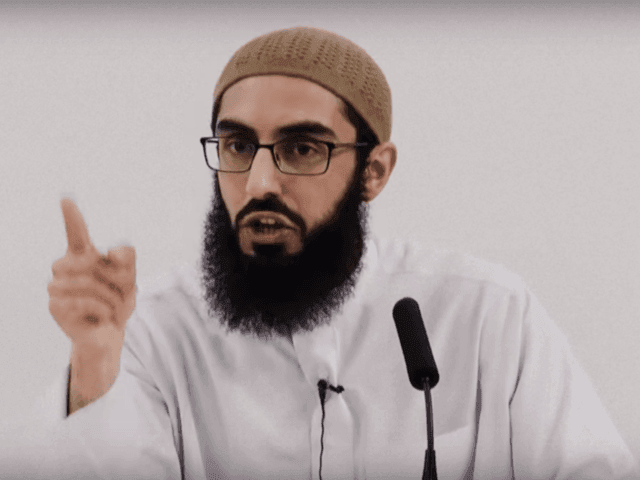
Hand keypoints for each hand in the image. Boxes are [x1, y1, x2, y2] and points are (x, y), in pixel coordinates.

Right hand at [48, 198, 135, 412]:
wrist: (109, 335)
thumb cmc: (117, 304)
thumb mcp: (130, 280)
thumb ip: (127, 260)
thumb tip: (110, 251)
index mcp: (84, 256)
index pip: (76, 232)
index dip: (72, 216)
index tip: (66, 198)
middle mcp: (66, 268)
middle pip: (91, 259)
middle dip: (115, 278)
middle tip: (120, 294)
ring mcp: (57, 286)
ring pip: (88, 281)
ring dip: (111, 297)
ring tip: (112, 308)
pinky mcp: (55, 306)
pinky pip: (85, 300)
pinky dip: (102, 309)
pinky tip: (102, 316)